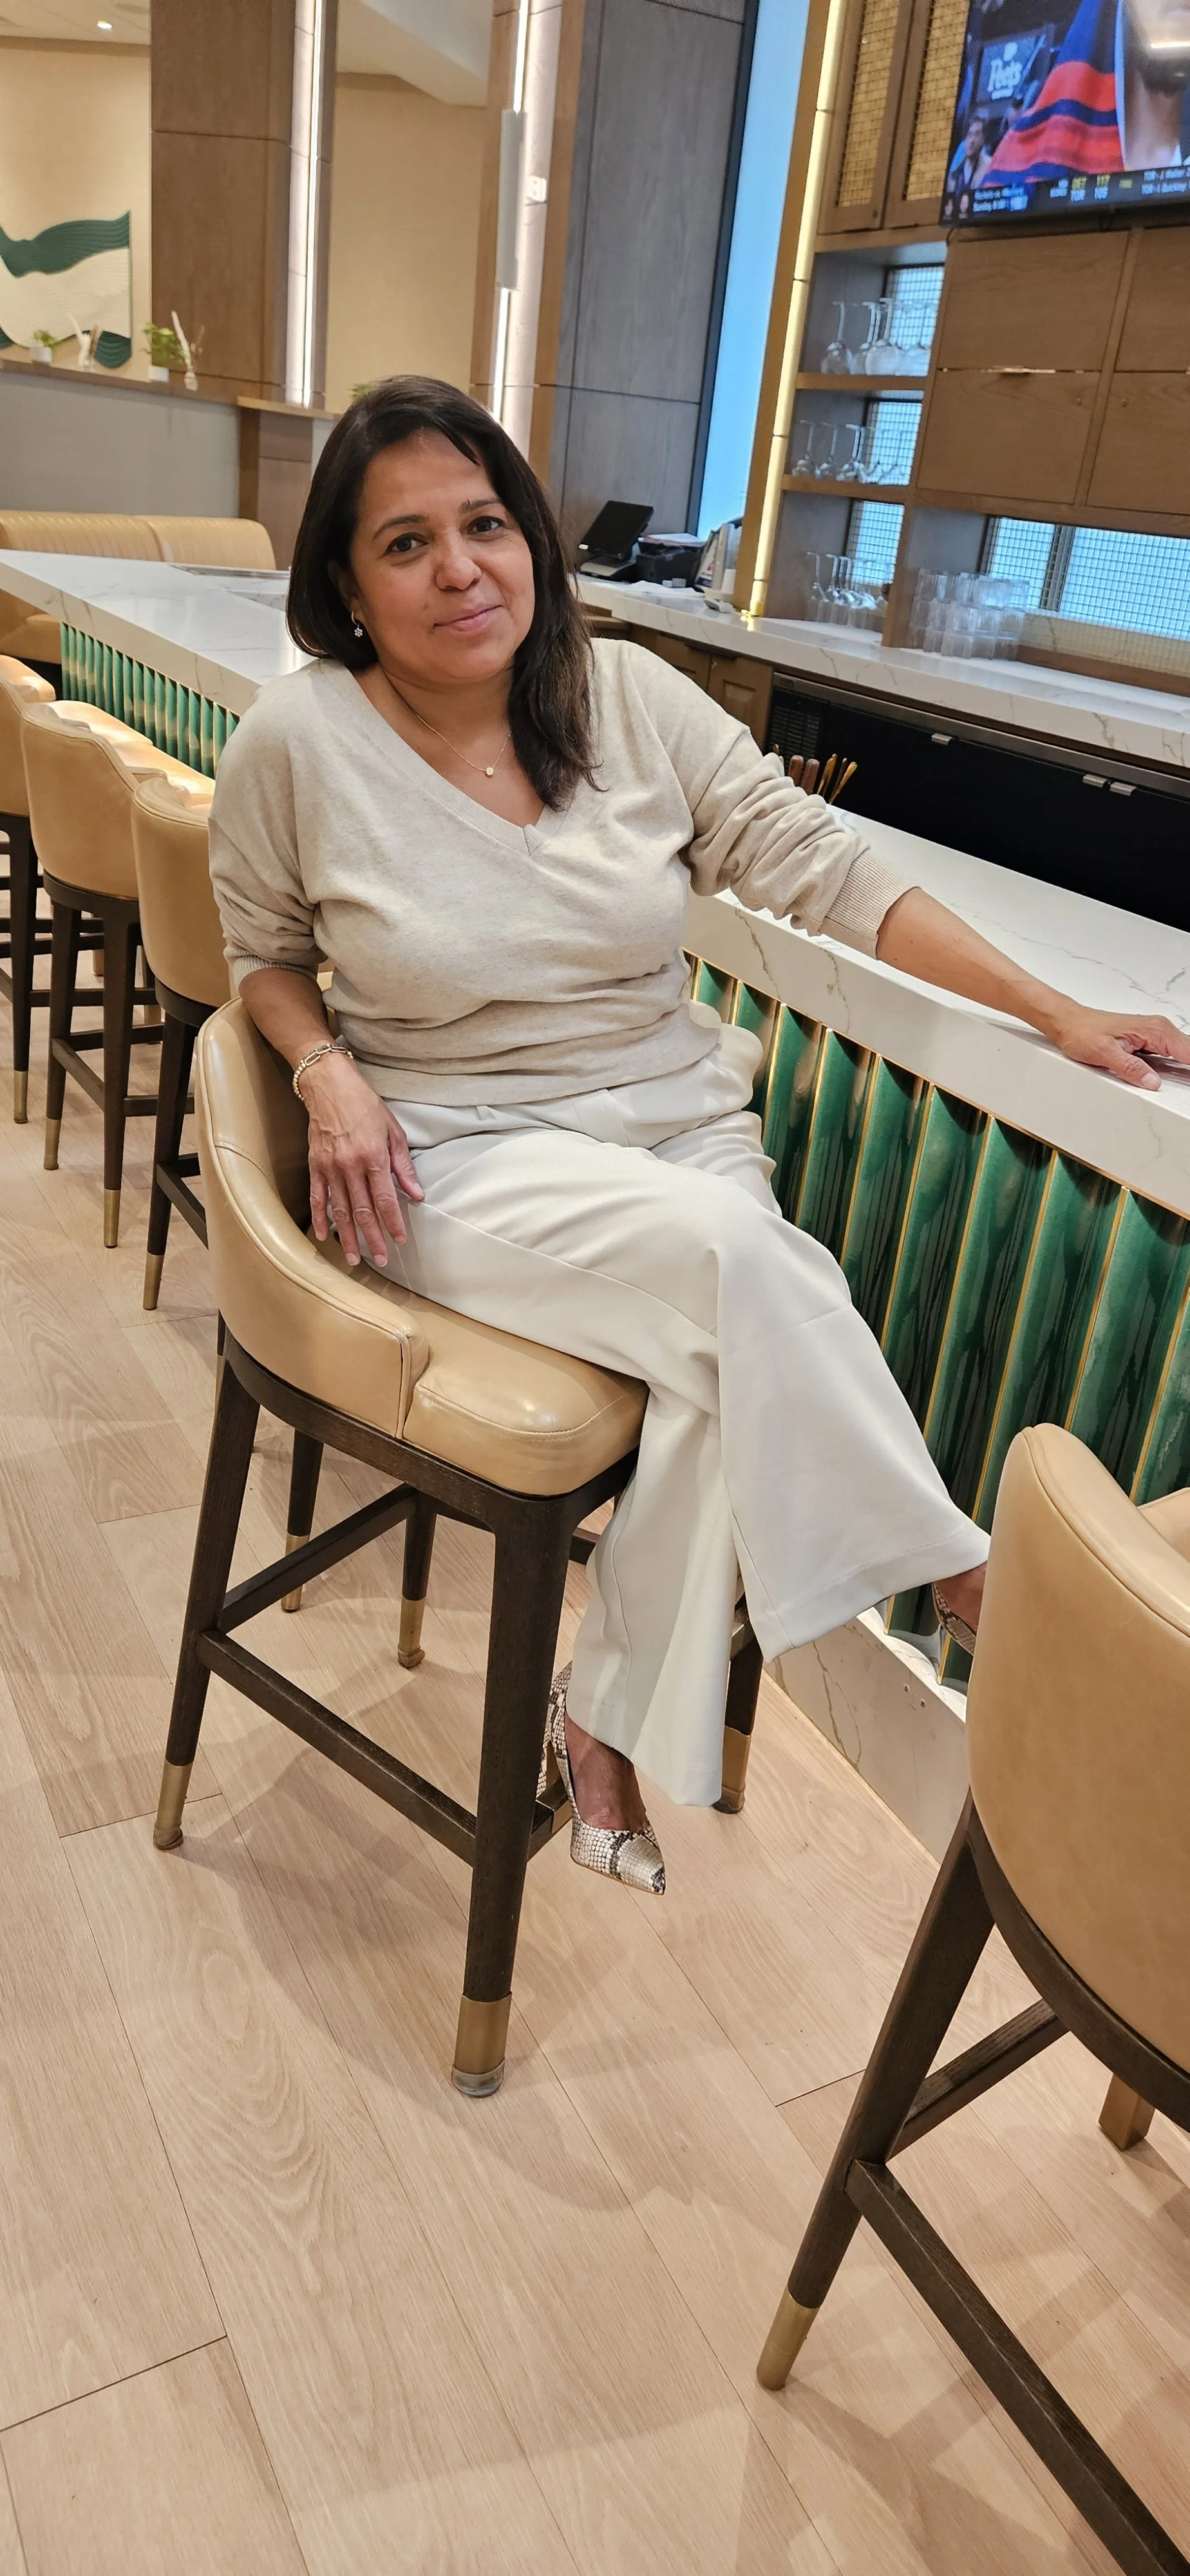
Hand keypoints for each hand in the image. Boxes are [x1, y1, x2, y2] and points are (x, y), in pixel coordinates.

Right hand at [301, 1051, 422, 1264]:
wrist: (328, 1086)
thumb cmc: (364, 1105)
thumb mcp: (392, 1130)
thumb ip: (403, 1165)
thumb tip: (416, 1193)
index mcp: (374, 1158)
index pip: (386, 1199)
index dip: (393, 1222)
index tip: (400, 1240)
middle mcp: (351, 1167)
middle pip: (363, 1211)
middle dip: (373, 1238)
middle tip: (381, 1259)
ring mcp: (330, 1168)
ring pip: (340, 1210)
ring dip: (348, 1237)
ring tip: (355, 1258)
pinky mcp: (316, 1166)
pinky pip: (318, 1198)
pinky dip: (320, 1218)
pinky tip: (325, 1235)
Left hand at [1044, 1003, 1189, 1091]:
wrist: (1070, 1022)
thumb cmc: (1083, 1032)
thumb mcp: (1105, 1054)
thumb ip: (1131, 1068)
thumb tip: (1152, 1082)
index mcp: (1154, 1030)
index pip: (1189, 1051)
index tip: (1189, 1082)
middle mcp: (1158, 1029)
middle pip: (1189, 1052)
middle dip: (1189, 1070)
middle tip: (1186, 1085)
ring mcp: (1155, 1034)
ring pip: (1183, 1052)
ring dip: (1186, 1067)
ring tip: (1184, 1082)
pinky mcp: (1149, 1041)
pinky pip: (1172, 1053)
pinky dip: (1178, 1063)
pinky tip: (1177, 1075)